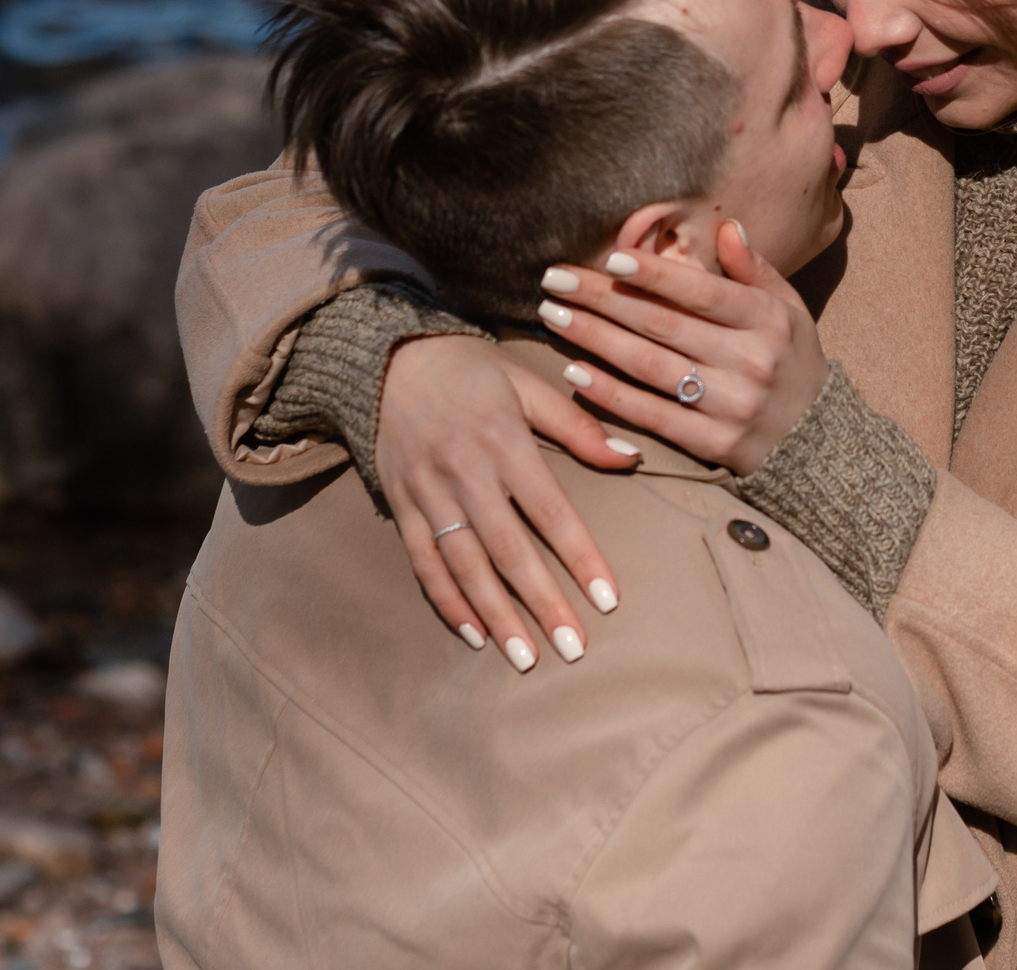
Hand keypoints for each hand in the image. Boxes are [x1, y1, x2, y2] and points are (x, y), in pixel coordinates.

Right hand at [377, 335, 639, 669]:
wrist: (386, 356)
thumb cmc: (470, 369)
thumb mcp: (527, 383)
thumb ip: (577, 426)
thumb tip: (630, 457)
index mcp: (503, 440)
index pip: (550, 511)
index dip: (580, 557)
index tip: (608, 599)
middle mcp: (464, 471)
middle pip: (508, 549)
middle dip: (542, 603)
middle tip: (573, 648)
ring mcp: (427, 491)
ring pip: (465, 565)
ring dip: (497, 615)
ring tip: (525, 659)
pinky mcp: (400, 504)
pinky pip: (423, 561)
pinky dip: (447, 600)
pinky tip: (475, 633)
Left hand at [534, 220, 829, 474]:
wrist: (819, 442)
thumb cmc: (792, 361)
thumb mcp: (788, 309)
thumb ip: (755, 269)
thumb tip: (727, 227)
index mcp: (766, 320)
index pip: (702, 292)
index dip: (655, 275)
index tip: (610, 260)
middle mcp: (749, 360)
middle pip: (663, 326)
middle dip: (603, 300)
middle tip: (555, 281)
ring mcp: (730, 405)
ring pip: (649, 367)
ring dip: (596, 340)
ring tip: (554, 317)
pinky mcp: (713, 443)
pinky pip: (651, 414)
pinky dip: (610, 394)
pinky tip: (576, 372)